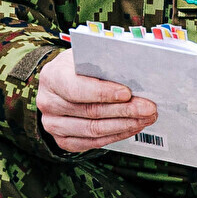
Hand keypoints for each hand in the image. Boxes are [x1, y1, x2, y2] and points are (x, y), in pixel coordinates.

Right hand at [39, 50, 157, 153]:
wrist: (64, 81)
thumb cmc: (81, 65)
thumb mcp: (88, 54)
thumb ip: (105, 60)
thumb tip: (133, 68)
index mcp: (52, 76)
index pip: (76, 89)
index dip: (103, 93)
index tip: (127, 93)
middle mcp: (48, 102)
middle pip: (90, 111)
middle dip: (124, 110)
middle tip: (149, 107)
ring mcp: (53, 124)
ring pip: (93, 130)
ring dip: (124, 125)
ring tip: (146, 118)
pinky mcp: (63, 140)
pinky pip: (93, 142)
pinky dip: (116, 135)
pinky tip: (133, 127)